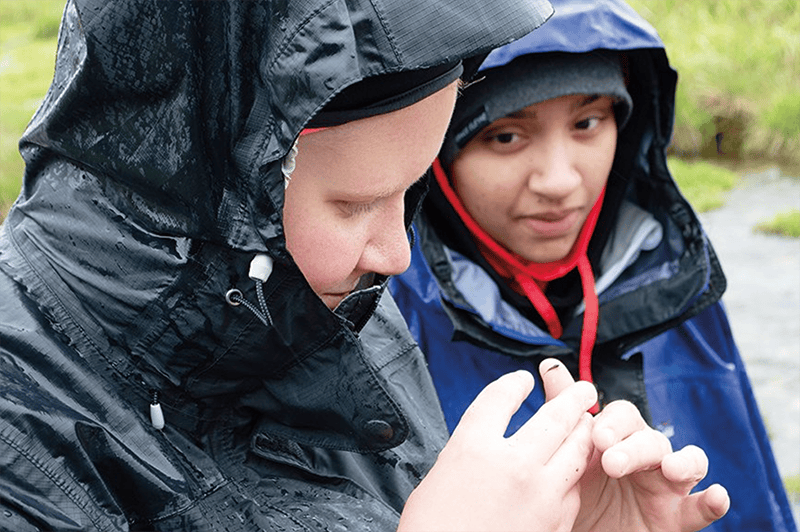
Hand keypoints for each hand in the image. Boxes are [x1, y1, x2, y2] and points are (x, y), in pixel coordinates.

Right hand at [399, 370, 596, 531]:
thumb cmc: (434, 530)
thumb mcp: (440, 476)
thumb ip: (469, 451)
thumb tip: (485, 442)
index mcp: (473, 447)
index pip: (499, 398)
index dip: (512, 385)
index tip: (520, 380)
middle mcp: (511, 463)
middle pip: (552, 416)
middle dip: (571, 397)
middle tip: (583, 389)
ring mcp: (540, 492)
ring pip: (576, 448)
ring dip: (584, 429)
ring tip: (588, 419)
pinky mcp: (557, 520)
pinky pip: (575, 485)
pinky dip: (578, 469)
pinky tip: (577, 466)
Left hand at [540, 359, 729, 531]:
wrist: (584, 531)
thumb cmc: (581, 486)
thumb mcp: (569, 452)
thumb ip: (563, 410)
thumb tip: (549, 364)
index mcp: (621, 437)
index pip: (623, 417)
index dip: (612, 423)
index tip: (596, 436)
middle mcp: (648, 455)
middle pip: (651, 439)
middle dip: (634, 448)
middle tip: (611, 462)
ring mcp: (669, 484)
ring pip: (687, 462)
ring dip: (682, 462)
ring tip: (671, 468)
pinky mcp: (680, 516)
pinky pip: (701, 507)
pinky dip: (713, 500)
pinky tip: (717, 496)